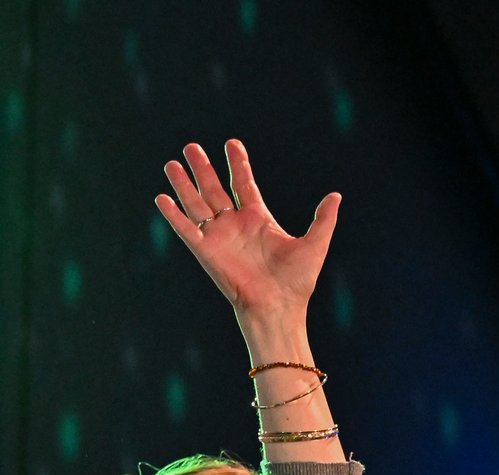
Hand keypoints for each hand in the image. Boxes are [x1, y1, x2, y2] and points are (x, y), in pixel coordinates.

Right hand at [155, 139, 338, 322]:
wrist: (278, 307)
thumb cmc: (297, 282)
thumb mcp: (314, 244)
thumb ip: (323, 219)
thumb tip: (336, 196)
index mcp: (258, 219)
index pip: (244, 184)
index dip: (238, 164)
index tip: (232, 143)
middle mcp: (235, 225)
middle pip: (214, 189)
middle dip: (203, 168)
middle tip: (191, 146)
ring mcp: (219, 237)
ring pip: (196, 204)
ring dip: (184, 184)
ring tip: (172, 164)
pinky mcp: (206, 251)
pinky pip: (186, 229)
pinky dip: (173, 215)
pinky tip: (161, 198)